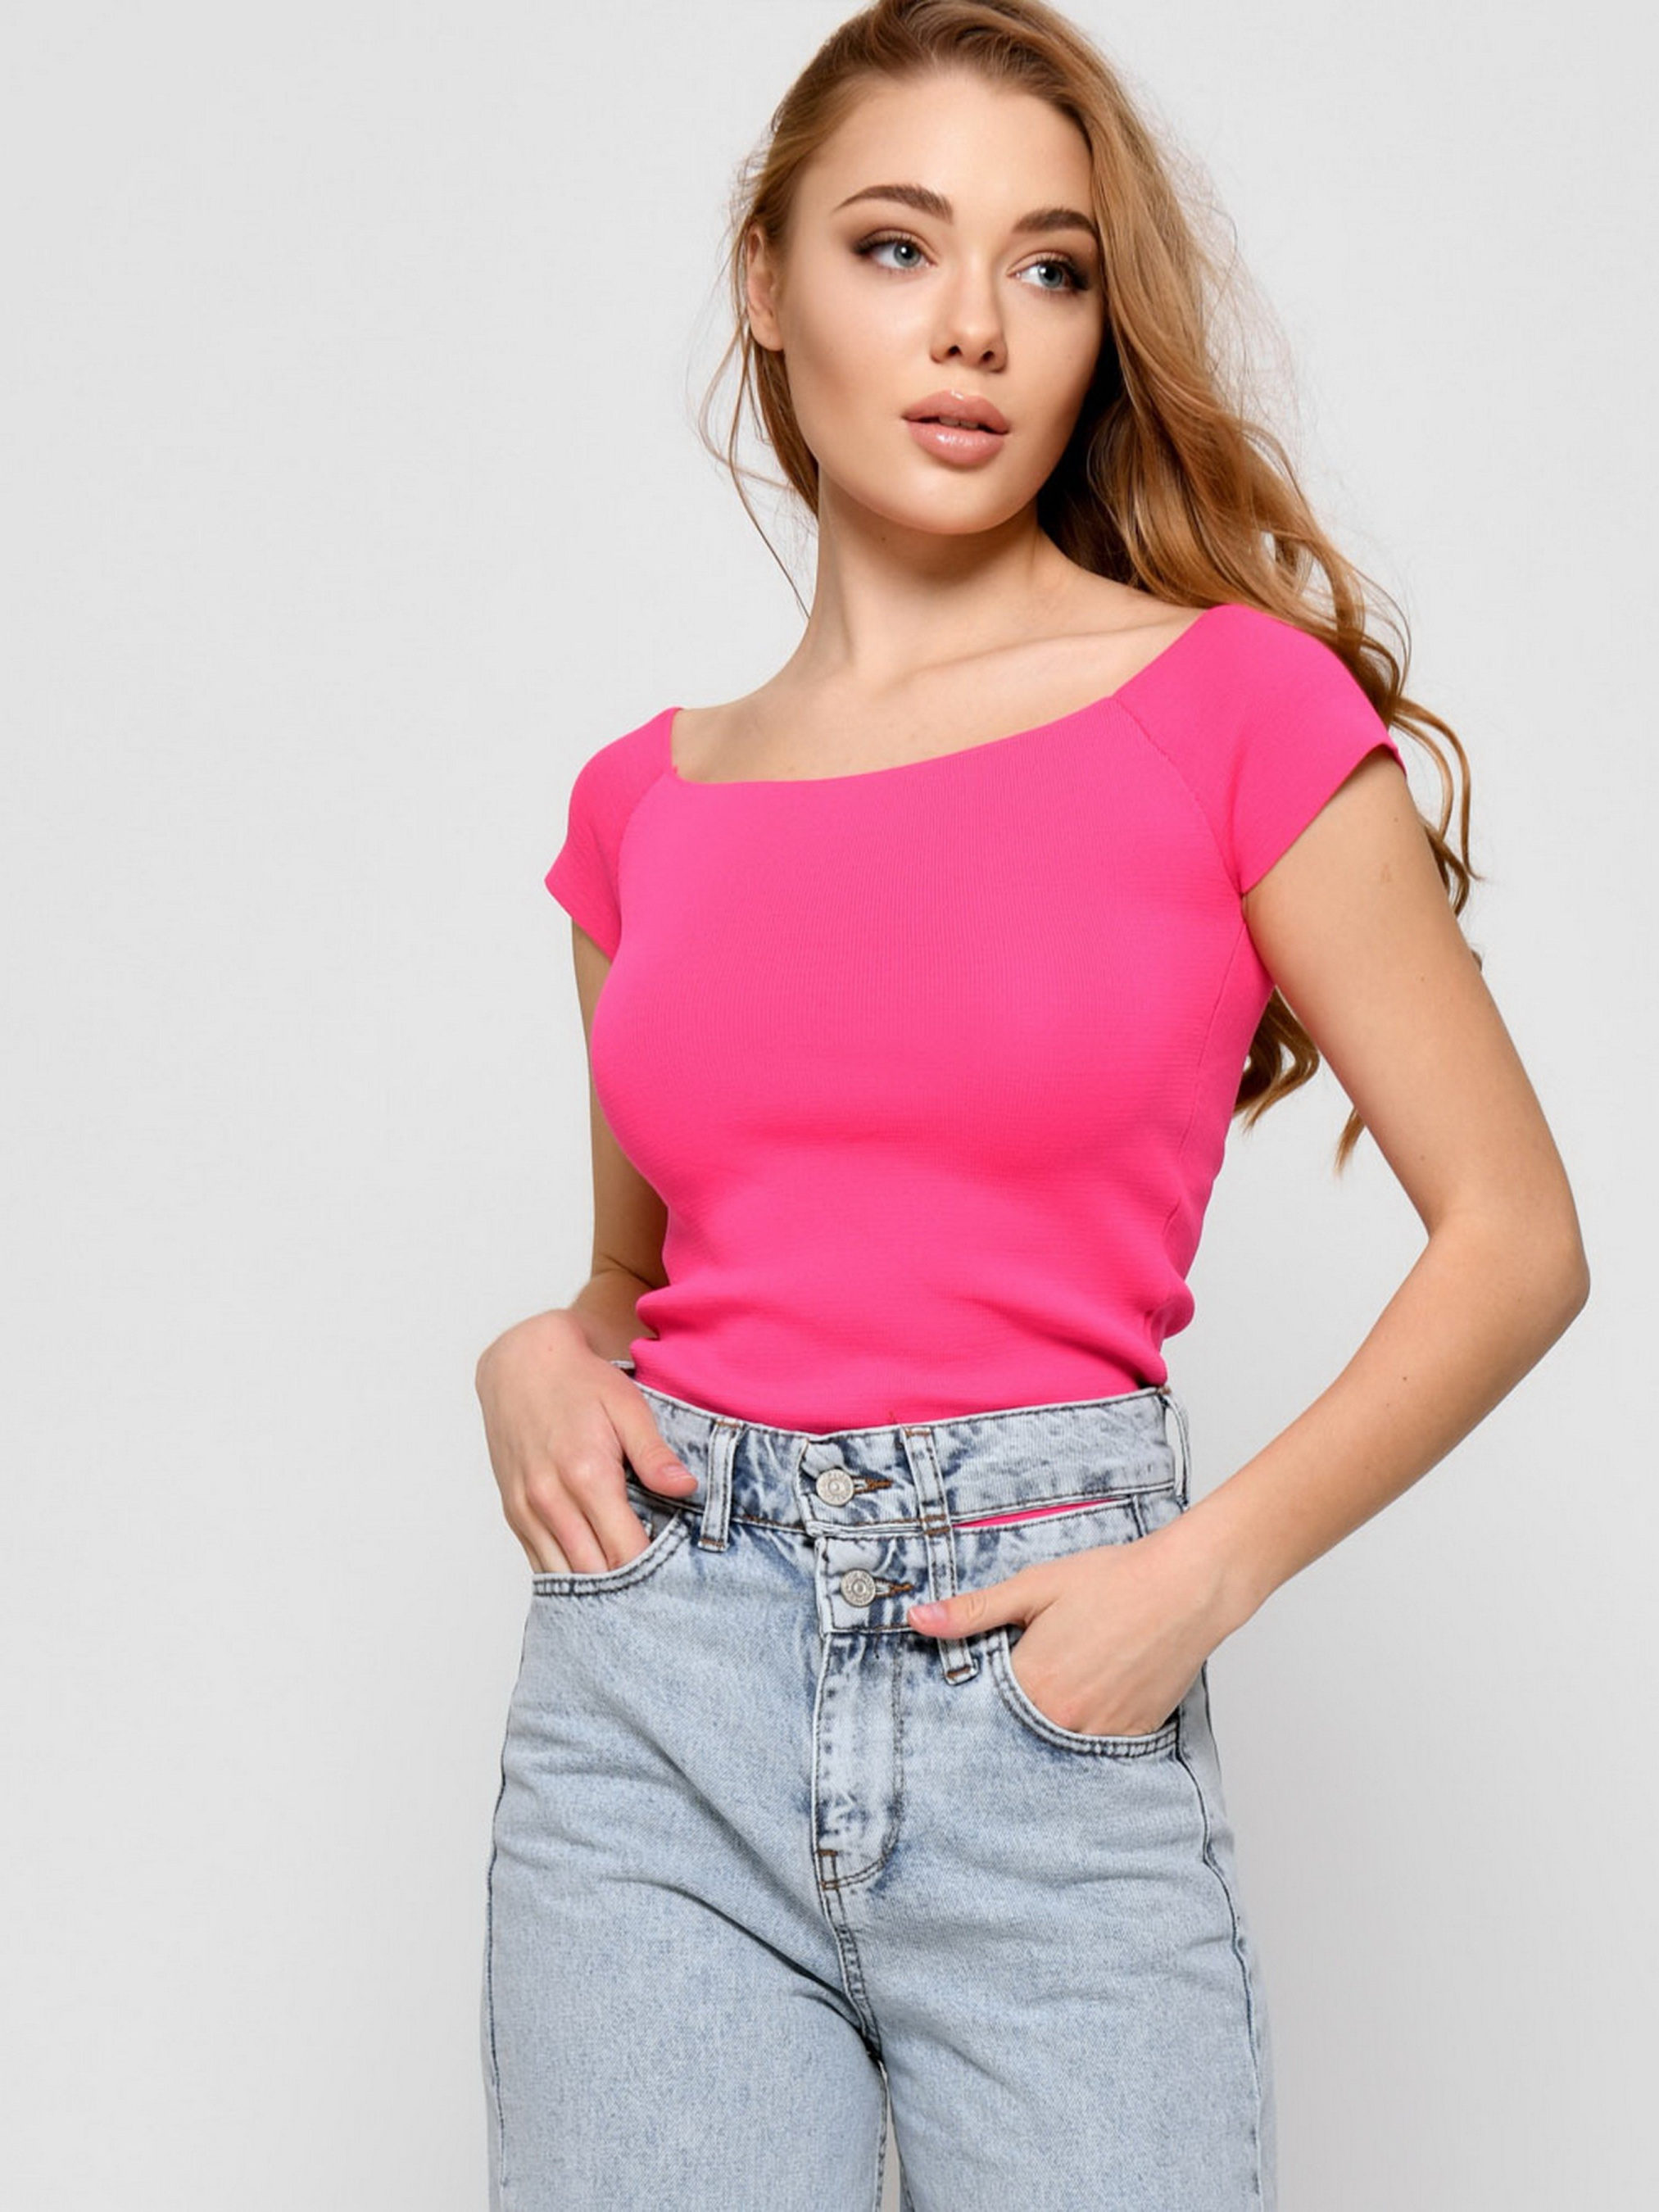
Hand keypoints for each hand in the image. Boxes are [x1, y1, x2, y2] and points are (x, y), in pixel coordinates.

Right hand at [474, 1310, 698, 1572]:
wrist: (521, 1363)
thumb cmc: (580, 1383)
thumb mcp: (628, 1406)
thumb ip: (655, 1453)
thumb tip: (686, 1488)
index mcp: (587, 1475)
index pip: (625, 1552)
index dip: (654, 1573)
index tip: (678, 1577)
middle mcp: (550, 1499)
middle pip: (594, 1574)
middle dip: (629, 1590)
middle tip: (660, 1594)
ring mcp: (526, 1509)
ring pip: (563, 1577)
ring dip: (596, 1589)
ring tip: (629, 1593)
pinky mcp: (513, 1513)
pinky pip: (539, 1564)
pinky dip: (567, 1578)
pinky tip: (593, 1578)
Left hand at [906, 1515, 1230, 1738]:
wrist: (1186, 1586)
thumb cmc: (1112, 1580)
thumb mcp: (1034, 1588)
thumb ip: (974, 1611)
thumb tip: (916, 1620)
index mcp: (1032, 1683)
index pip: (982, 1709)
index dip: (979, 1694)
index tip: (979, 1685)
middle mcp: (1064, 1719)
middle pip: (1018, 1729)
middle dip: (1012, 1710)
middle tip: (1033, 1674)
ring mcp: (1102, 1733)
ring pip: (1057, 1740)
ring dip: (1051, 1719)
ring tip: (1067, 1679)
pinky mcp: (1134, 1735)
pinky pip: (1096, 1744)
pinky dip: (1087, 1724)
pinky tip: (1094, 1690)